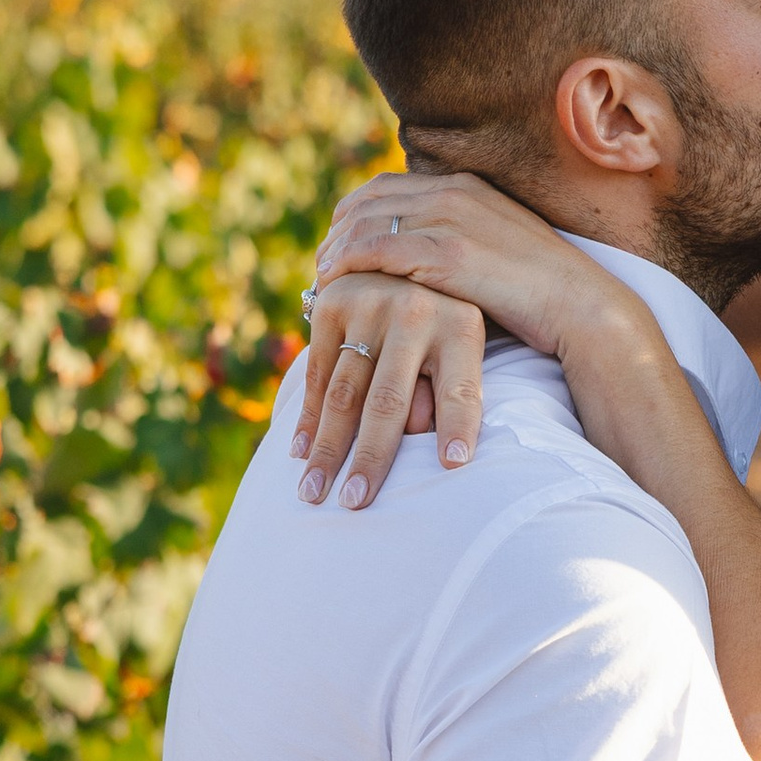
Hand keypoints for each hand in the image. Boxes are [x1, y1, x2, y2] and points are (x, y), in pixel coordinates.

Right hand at [293, 265, 486, 508]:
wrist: (398, 258)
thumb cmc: (440, 325)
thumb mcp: (461, 349)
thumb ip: (443, 392)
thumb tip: (420, 436)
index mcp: (462, 326)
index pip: (461, 389)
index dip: (458, 426)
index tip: (454, 465)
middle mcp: (415, 312)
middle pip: (389, 400)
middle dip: (370, 456)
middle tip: (354, 502)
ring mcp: (368, 305)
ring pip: (343, 392)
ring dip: (326, 447)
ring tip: (314, 493)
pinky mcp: (330, 305)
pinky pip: (316, 374)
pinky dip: (306, 417)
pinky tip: (299, 453)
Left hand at [294, 171, 657, 509]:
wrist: (583, 308)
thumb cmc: (543, 294)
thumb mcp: (498, 250)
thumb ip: (460, 242)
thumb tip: (424, 263)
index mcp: (466, 186)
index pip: (386, 187)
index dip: (351, 216)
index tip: (336, 247)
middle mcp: (454, 192)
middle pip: (367, 201)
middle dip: (335, 233)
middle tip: (320, 268)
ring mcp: (451, 220)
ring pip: (366, 223)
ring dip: (335, 252)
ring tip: (320, 282)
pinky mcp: (449, 254)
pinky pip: (379, 250)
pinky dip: (349, 265)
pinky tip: (333, 285)